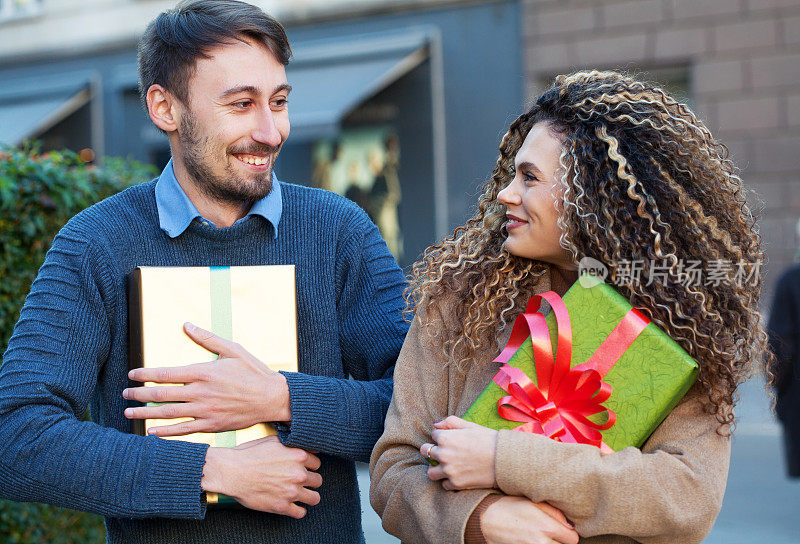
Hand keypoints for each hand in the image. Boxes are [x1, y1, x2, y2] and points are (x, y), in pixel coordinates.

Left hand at [123, 322, 290, 435]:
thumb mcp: (233, 349)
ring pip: (168, 413)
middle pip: (162, 394)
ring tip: (129, 414)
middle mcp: (201, 393)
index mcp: (203, 372)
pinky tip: (151, 433)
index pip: (166, 374)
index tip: (133, 375)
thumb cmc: (254, 372)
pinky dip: (166, 433)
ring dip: (146, 414)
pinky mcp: (211, 426)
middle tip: (124, 394)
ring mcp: (205, 411)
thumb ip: (207, 338)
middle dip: (139, 395)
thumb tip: (187, 325)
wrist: (273, 398)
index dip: (146, 375)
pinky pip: (183, 430)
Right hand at [201, 435, 321, 517]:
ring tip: (302, 495)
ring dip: (309, 496)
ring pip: (314, 498)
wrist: (231, 471)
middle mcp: (298, 474)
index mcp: (299, 456)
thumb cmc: (249, 454)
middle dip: (310, 480)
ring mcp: (291, 491)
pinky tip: (293, 505)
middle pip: (318, 480)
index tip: (304, 468)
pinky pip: (301, 513)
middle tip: (300, 481)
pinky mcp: (282, 506)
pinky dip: (298, 510)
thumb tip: (302, 444)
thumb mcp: (273, 440)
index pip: (318, 463)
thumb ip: (292, 443)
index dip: (310, 466)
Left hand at [422, 416, 497, 489]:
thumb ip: (451, 422)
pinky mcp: (455, 483)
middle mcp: (443, 454)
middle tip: (443, 452)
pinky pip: (444, 484)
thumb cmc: (489, 440)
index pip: (433, 435)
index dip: (442, 436)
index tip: (452, 439)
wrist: (505, 460)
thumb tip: (435, 425)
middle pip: (425, 452)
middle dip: (432, 450)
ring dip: (436, 469)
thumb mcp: (470, 425)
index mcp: (445, 438)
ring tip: (446, 466)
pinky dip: (449, 481)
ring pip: (430, 472)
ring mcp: (448, 470)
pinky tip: (458, 475)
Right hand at [482, 496, 578, 543]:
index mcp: (546, 527)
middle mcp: (542, 543)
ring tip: (541, 536)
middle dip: (560, 540)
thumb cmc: (509, 507)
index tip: (560, 528)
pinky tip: (533, 540)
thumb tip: (570, 525)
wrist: (485, 521)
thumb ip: (554, 513)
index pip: (572, 539)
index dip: (567, 532)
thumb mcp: (532, 503)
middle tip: (550, 532)